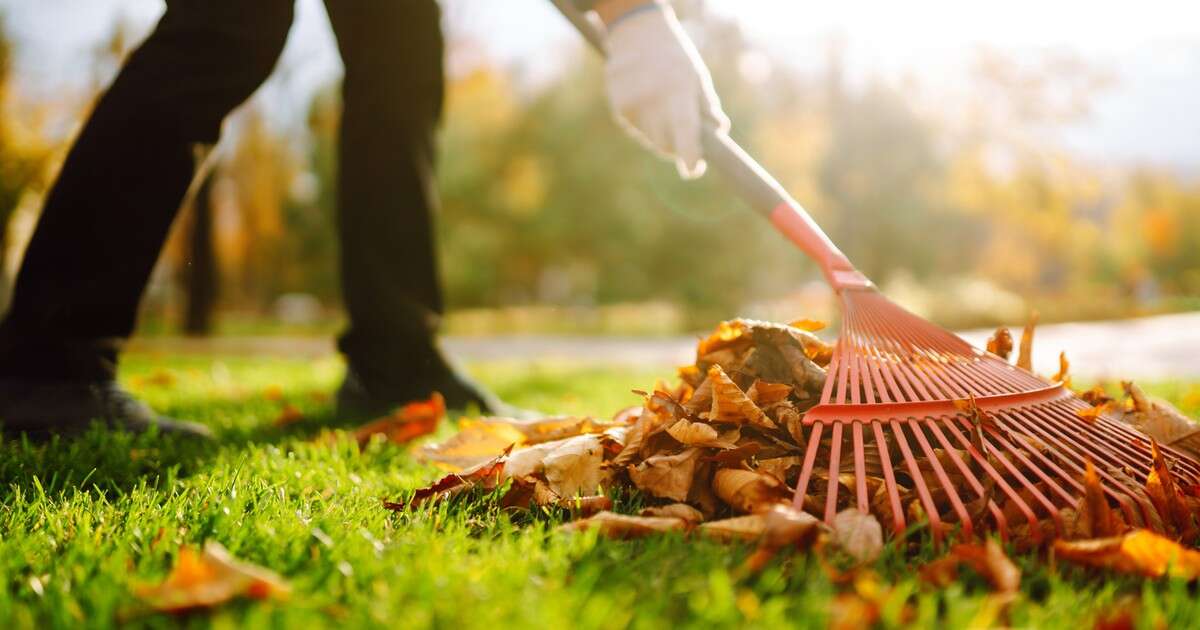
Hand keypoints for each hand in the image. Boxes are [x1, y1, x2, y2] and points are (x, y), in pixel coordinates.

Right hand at [601, 1, 728, 178]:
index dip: (690, 154)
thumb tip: (719, 132)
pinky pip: (636, 129)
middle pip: (665, 144)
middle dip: (677, 148)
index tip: (694, 171)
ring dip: (660, 134)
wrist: (637, 33)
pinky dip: (645, 124)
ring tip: (663, 107)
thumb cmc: (675, 57)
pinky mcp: (618, 106)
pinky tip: (646, 101)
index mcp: (678, 88)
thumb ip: (708, 106)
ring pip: (650, 139)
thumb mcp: (697, 76)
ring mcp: (632, 103)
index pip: (685, 130)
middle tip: (686, 142)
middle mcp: (652, 98)